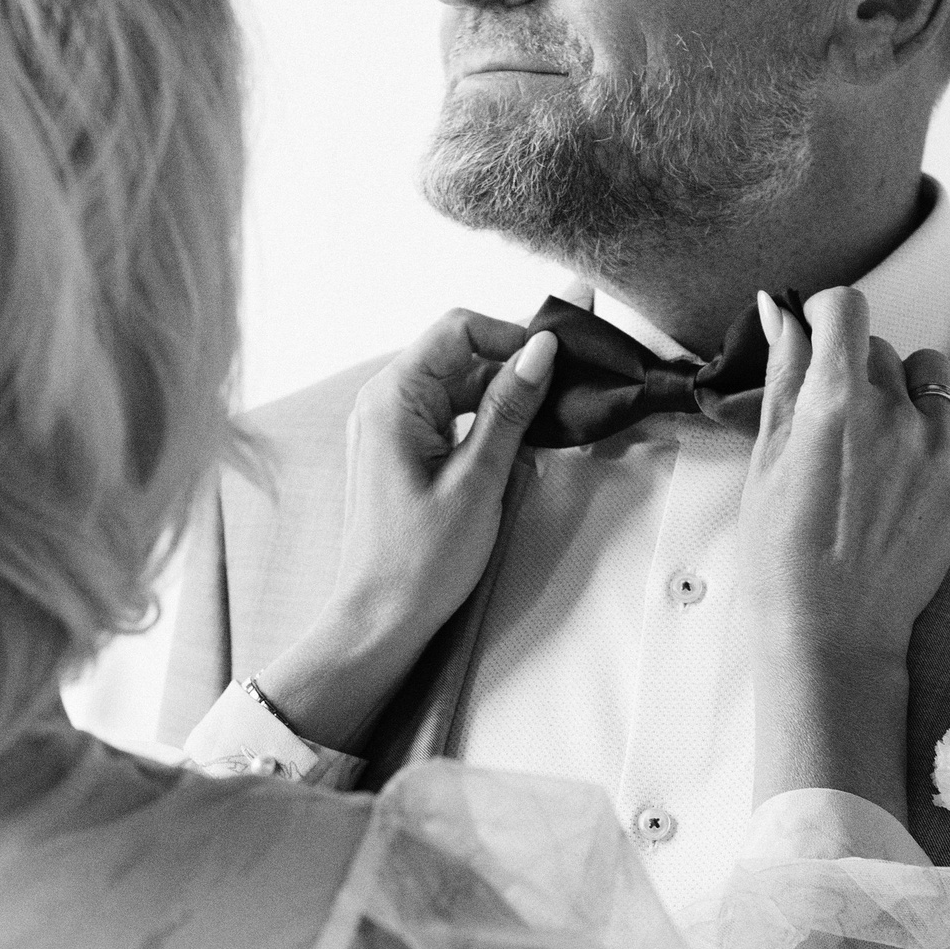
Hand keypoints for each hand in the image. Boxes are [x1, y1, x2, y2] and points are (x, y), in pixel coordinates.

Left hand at [247, 312, 557, 751]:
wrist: (380, 619)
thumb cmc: (422, 559)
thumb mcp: (478, 479)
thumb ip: (509, 409)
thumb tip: (542, 349)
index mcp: (393, 398)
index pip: (459, 329)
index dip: (513, 334)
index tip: (561, 358)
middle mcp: (383, 400)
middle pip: (458, 351)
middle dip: (513, 361)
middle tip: (570, 382)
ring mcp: (388, 424)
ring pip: (456, 382)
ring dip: (502, 391)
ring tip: (551, 414)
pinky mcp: (399, 449)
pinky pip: (447, 412)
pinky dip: (483, 416)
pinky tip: (518, 439)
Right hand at [739, 287, 949, 817]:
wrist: (834, 630)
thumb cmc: (783, 550)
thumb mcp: (767, 458)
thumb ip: (784, 375)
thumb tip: (781, 310)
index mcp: (834, 402)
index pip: (848, 307)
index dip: (829, 313)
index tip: (821, 333)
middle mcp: (895, 415)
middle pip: (881, 349)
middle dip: (857, 372)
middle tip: (835, 427)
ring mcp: (940, 447)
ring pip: (929, 375)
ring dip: (905, 393)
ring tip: (879, 443)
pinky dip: (941, 427)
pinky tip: (910, 465)